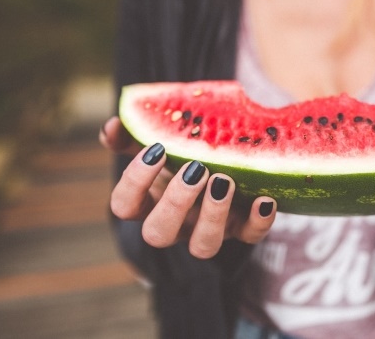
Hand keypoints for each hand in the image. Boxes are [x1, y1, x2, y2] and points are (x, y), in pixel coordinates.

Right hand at [100, 116, 276, 258]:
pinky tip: (264, 199)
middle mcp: (176, 225)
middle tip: (195, 169)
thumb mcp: (160, 143)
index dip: (135, 182)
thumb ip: (132, 136)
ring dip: (213, 215)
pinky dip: (259, 221)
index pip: (123, 206)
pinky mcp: (243, 230)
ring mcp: (210, 231)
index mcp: (149, 202)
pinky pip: (251, 237)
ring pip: (203, 247)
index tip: (156, 150)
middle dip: (175, 203)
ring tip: (225, 181)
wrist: (228, 160)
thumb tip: (110, 127)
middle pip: (159, 234)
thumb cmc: (183, 155)